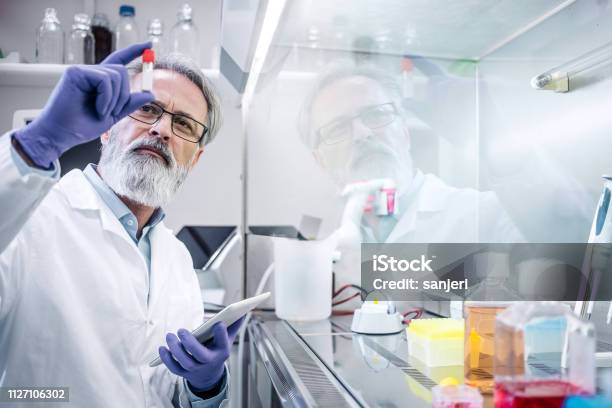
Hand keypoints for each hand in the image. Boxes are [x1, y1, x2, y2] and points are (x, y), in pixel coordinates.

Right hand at [14, 42, 154, 167]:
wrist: (62, 134)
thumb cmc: (82, 125)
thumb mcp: (113, 114)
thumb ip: (129, 103)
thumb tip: (150, 93)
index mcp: (100, 81)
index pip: (119, 60)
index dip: (134, 50)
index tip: (149, 43)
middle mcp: (92, 73)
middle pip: (122, 71)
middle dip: (124, 94)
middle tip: (113, 112)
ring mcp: (82, 71)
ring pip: (116, 75)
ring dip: (115, 99)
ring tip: (102, 112)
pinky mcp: (75, 72)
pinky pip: (104, 80)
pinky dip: (106, 98)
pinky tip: (98, 109)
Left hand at [159, 318, 243, 391]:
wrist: (209, 374)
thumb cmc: (217, 350)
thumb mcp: (227, 339)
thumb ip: (233, 326)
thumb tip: (241, 311)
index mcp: (222, 351)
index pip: (223, 343)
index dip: (221, 334)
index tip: (219, 323)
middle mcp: (209, 362)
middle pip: (200, 355)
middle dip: (190, 344)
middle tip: (181, 330)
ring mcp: (196, 369)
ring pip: (185, 362)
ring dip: (176, 350)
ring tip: (170, 336)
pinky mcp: (184, 373)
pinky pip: (174, 368)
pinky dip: (167, 359)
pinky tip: (162, 348)